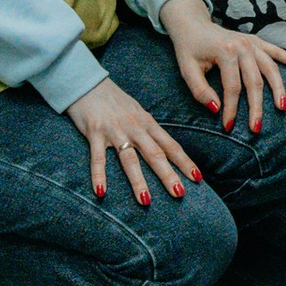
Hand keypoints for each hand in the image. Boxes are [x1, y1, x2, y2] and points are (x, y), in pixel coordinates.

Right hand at [66, 77, 198, 204]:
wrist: (88, 84)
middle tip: (180, 194)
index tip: (197, 178)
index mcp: (148, 123)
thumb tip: (164, 150)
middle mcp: (135, 128)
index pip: (170, 146)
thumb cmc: (115, 101)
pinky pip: (98, 158)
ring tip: (147, 201)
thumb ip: (148, 132)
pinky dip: (99, 175)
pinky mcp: (95, 133)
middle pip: (155, 154)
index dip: (184, 162)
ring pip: (130, 159)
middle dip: (168, 175)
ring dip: (138, 181)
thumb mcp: (137, 113)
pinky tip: (101, 192)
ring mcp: (116, 131)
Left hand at [159, 0, 285, 135]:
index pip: (232, 87)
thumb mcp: (187, 70)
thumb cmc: (189, 49)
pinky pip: (278, 52)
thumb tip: (216, 109)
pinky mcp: (258, 42)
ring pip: (271, 68)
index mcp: (226, 52)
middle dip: (256, 107)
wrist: (194, 25)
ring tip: (281, 107)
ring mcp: (253, 43)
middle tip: (256, 128)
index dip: (231, 109)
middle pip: (255, 81)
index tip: (228, 127)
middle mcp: (243, 46)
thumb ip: (200, 90)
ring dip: (278, 88)